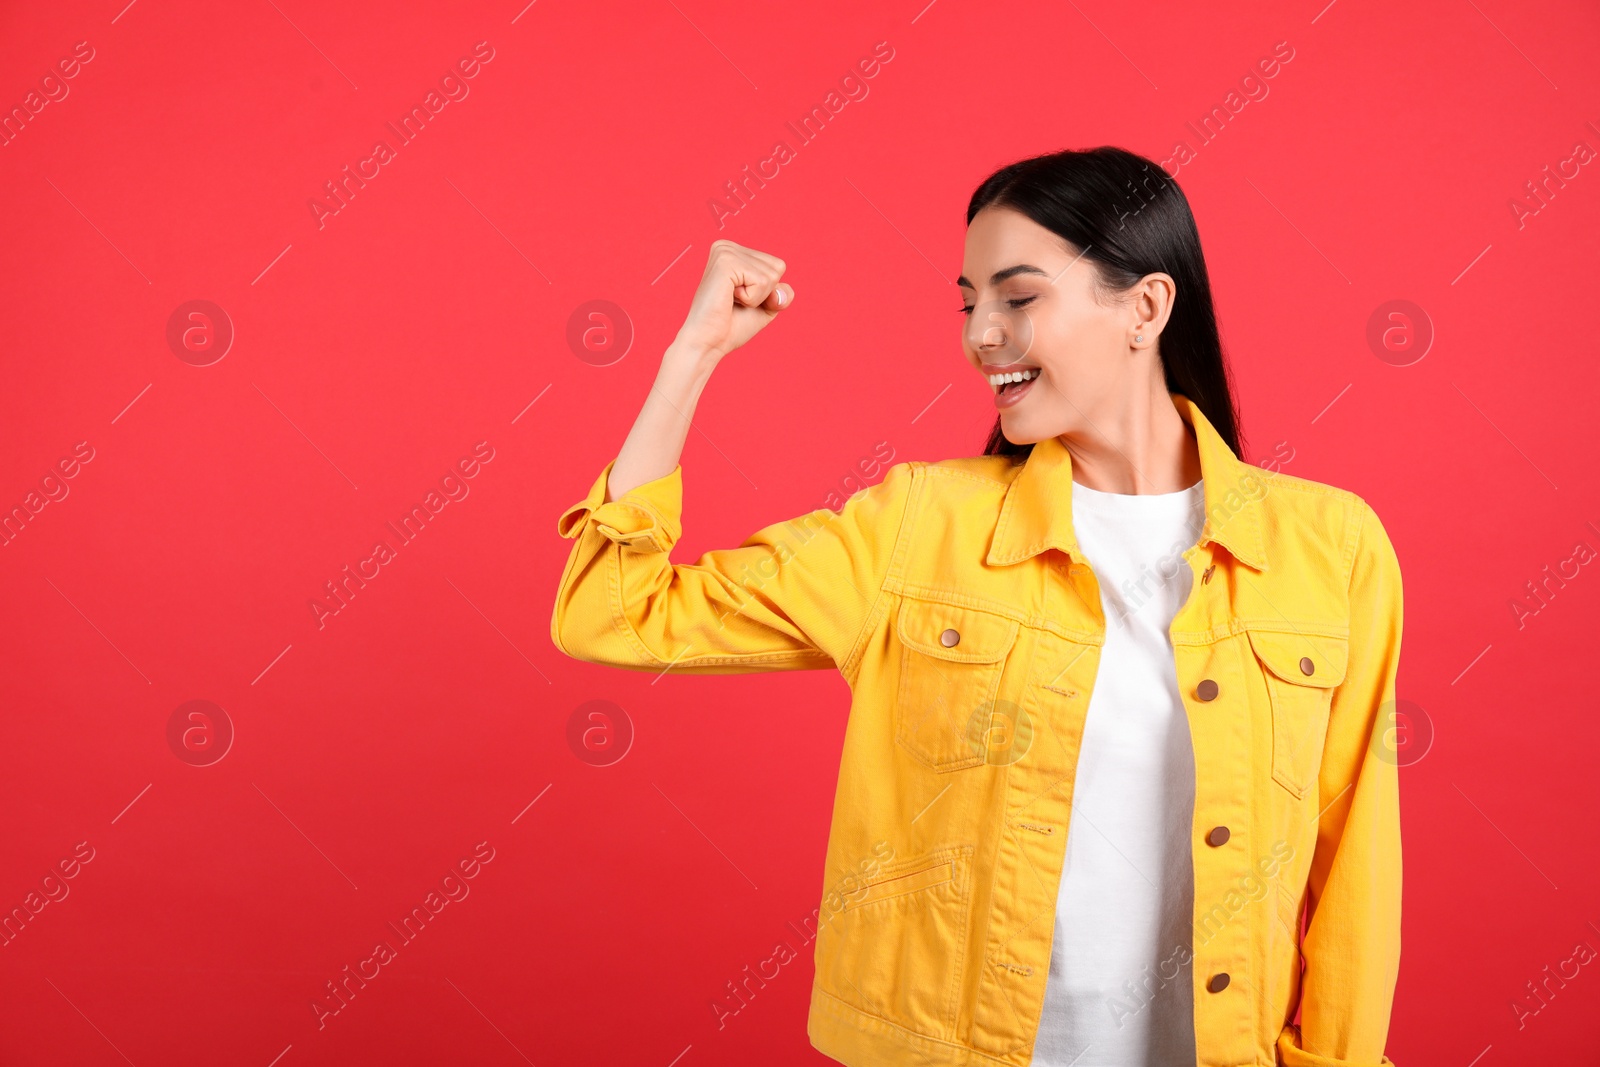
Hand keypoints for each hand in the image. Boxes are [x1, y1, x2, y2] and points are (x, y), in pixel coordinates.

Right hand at [671, 239, 793, 362]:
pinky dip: (752, 299)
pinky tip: (729, 300)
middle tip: (736, 303)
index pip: (777, 266)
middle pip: (778, 267)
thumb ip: (781, 294)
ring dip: (757, 297)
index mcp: (734, 252)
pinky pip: (761, 281)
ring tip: (731, 301)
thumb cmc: (730, 327)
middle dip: (764, 294)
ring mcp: (725, 251)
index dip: (768, 293)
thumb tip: (782, 291)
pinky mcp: (725, 262)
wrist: (707, 343)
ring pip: (772, 274)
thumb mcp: (765, 307)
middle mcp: (727, 247)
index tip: (741, 301)